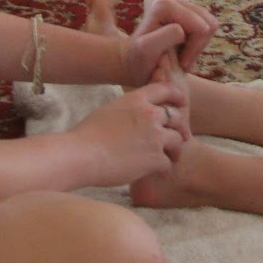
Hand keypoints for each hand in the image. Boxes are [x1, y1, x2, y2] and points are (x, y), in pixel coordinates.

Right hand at [64, 77, 186, 187]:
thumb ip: (129, 108)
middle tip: (173, 139)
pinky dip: (163, 169)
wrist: (82, 155)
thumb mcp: (109, 109)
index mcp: (137, 100)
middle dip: (176, 128)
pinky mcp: (155, 159)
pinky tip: (156, 173)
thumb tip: (134, 114)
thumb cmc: (87, 134)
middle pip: (177, 118)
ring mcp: (155, 137)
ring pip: (178, 141)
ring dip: (174, 150)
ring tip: (168, 157)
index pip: (166, 90)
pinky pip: (168, 163)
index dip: (176, 96)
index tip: (180, 104)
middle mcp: (150, 115)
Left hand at [133, 0, 218, 74]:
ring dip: (198, 45)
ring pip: (211, 25)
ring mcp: (180, 1)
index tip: (180, 62)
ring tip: (182, 56)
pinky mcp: (187, 9)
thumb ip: (165, 37)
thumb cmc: (138, 59)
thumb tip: (182, 29)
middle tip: (182, 60)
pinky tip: (184, 49)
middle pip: (208, 24)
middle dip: (197, 46)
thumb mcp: (147, 50)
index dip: (194, 49)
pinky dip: (198, 43)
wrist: (133, 60)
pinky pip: (208, 26)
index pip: (200, 27)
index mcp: (164, 3)